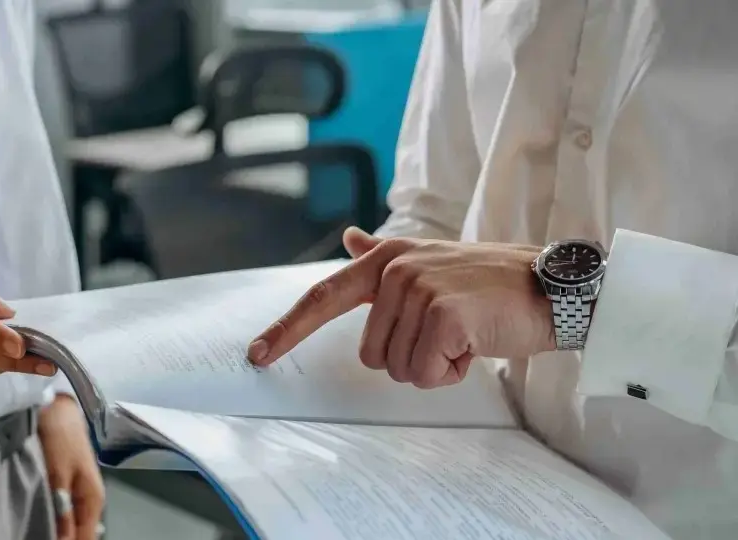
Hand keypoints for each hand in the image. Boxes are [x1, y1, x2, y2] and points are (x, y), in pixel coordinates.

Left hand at [39, 395, 104, 539]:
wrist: (58, 406)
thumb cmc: (60, 436)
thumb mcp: (59, 474)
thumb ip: (63, 511)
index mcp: (93, 500)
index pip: (85, 539)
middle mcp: (90, 500)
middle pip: (79, 533)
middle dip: (62, 538)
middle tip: (32, 536)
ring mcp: (80, 493)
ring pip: (71, 524)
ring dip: (56, 530)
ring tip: (31, 532)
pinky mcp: (68, 485)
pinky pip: (65, 513)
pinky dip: (52, 519)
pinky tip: (36, 519)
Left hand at [248, 227, 555, 388]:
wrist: (553, 287)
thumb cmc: (491, 284)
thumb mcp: (431, 261)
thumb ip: (383, 254)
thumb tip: (350, 237)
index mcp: (386, 259)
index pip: (323, 296)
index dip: (288, 328)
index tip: (258, 353)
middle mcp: (396, 270)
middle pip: (370, 354)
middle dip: (410, 357)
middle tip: (449, 333)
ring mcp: (418, 289)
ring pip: (397, 368)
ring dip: (433, 365)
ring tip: (465, 334)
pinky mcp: (443, 315)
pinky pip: (425, 374)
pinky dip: (452, 371)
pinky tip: (476, 343)